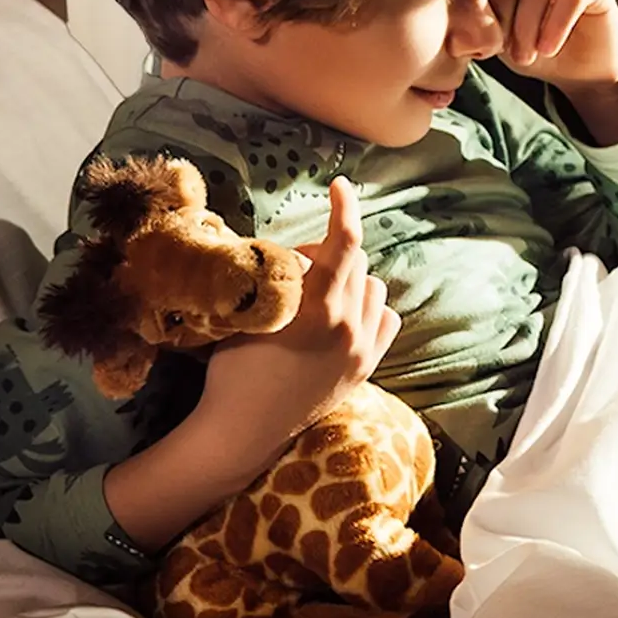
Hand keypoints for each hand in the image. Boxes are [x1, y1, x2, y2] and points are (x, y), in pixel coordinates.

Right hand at [199, 179, 396, 446]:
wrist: (244, 432)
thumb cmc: (232, 371)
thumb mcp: (248, 316)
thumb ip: (274, 281)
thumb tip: (288, 252)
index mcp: (318, 310)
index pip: (344, 244)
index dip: (345, 208)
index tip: (341, 186)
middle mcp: (349, 327)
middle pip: (356, 261)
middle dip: (330, 249)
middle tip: (301, 259)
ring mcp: (362, 348)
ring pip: (373, 288)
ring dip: (350, 279)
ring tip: (319, 290)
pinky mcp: (367, 366)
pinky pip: (385, 318)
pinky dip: (368, 308)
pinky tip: (343, 314)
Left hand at [487, 0, 617, 87]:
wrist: (578, 69)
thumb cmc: (532, 48)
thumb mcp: (496, 36)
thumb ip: (475, 18)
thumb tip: (449, 14)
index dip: (480, 6)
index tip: (482, 41)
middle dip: (504, 17)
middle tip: (504, 51)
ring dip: (528, 25)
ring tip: (526, 55)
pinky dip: (556, 26)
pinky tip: (549, 49)